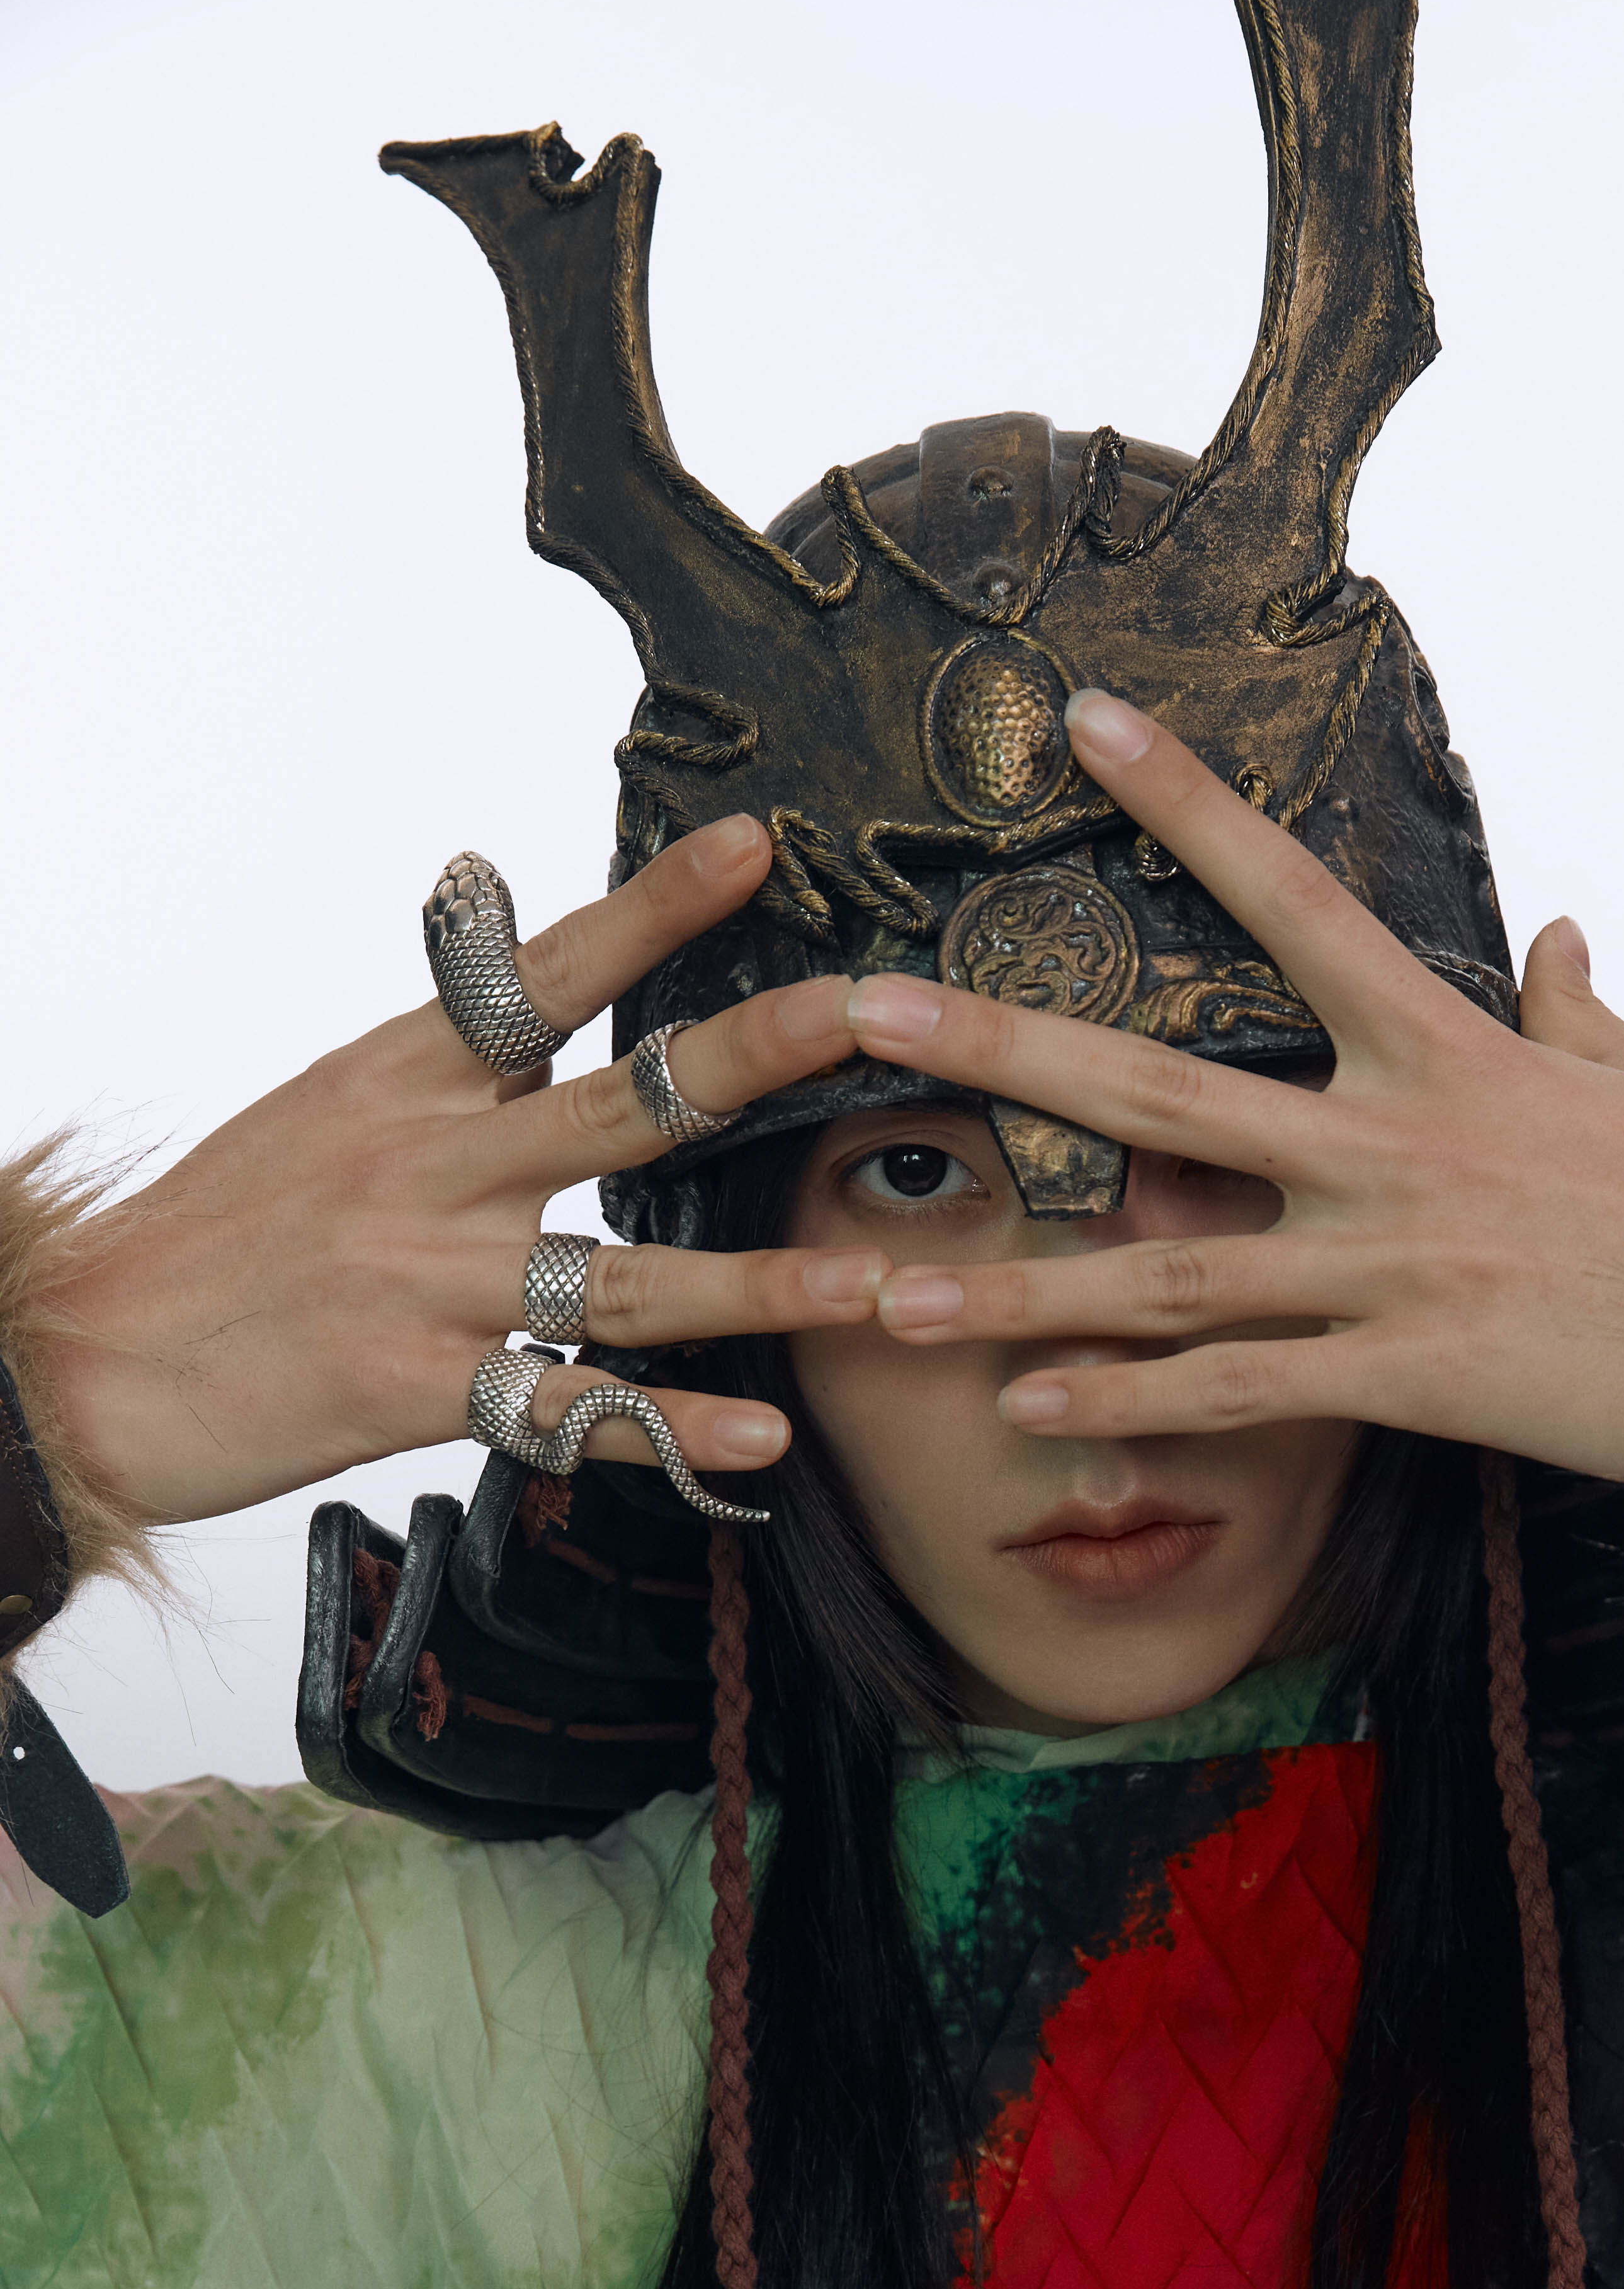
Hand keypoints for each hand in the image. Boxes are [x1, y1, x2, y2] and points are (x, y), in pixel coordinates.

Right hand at [28, 817, 875, 1530]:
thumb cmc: (212, 1240)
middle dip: (757, 1053)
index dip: (654, 909)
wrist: (86, 1357)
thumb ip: (435, 1050)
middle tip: (873, 1017)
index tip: (753, 848)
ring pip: (629, 1276)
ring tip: (872, 1285)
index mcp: (400, 1079)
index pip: (545, 971)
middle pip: (622, 1098)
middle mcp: (429, 1166)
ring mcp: (431, 1279)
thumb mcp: (317, 1112)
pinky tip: (759, 1440)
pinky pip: (572, 1410)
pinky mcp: (419, 1388)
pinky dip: (671, 1431)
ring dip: (758, 1283)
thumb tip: (503, 934)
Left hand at [844, 696, 1623, 1493]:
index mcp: (1448, 1050)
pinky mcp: (1407, 1375)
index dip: (1187, 802)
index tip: (1088, 723)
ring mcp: (1389, 1264)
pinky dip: (1126, 1404)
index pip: (1293, 901)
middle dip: (1001, 1049)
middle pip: (1160, 1088)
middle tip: (858, 1016)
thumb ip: (1582, 1011)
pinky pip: (1236, 1392)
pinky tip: (1025, 1417)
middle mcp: (1393, 1144)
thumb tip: (1561, 943)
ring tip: (880, 1298)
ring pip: (1161, 1271)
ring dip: (1013, 1291)